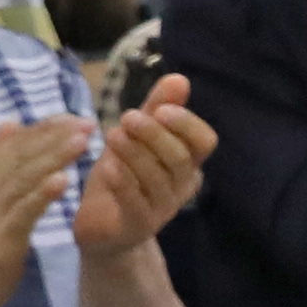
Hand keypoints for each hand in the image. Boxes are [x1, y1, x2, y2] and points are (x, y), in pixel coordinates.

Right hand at [0, 114, 95, 306]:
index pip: (14, 146)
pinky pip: (23, 212)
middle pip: (21, 157)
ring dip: (54, 157)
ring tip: (82, 141)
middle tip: (88, 122)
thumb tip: (10, 122)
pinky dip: (42, 194)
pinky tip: (63, 180)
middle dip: (56, 137)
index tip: (73, 116)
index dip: (44, 130)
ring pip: (24, 178)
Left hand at [71, 77, 213, 258]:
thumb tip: (179, 78)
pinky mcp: (137, 226)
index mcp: (186, 163)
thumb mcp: (135, 138)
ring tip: (112, 135)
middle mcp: (181, 187)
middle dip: (155, 135)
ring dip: (136, 154)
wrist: (102, 229)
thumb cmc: (122, 178)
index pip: (204, 142)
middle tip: (128, 116)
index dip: (187, 124)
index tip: (161, 108)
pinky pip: (136, 204)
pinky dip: (123, 183)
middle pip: (180, 158)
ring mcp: (162, 209)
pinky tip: (108, 167)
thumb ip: (156, 109)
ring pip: (157, 179)